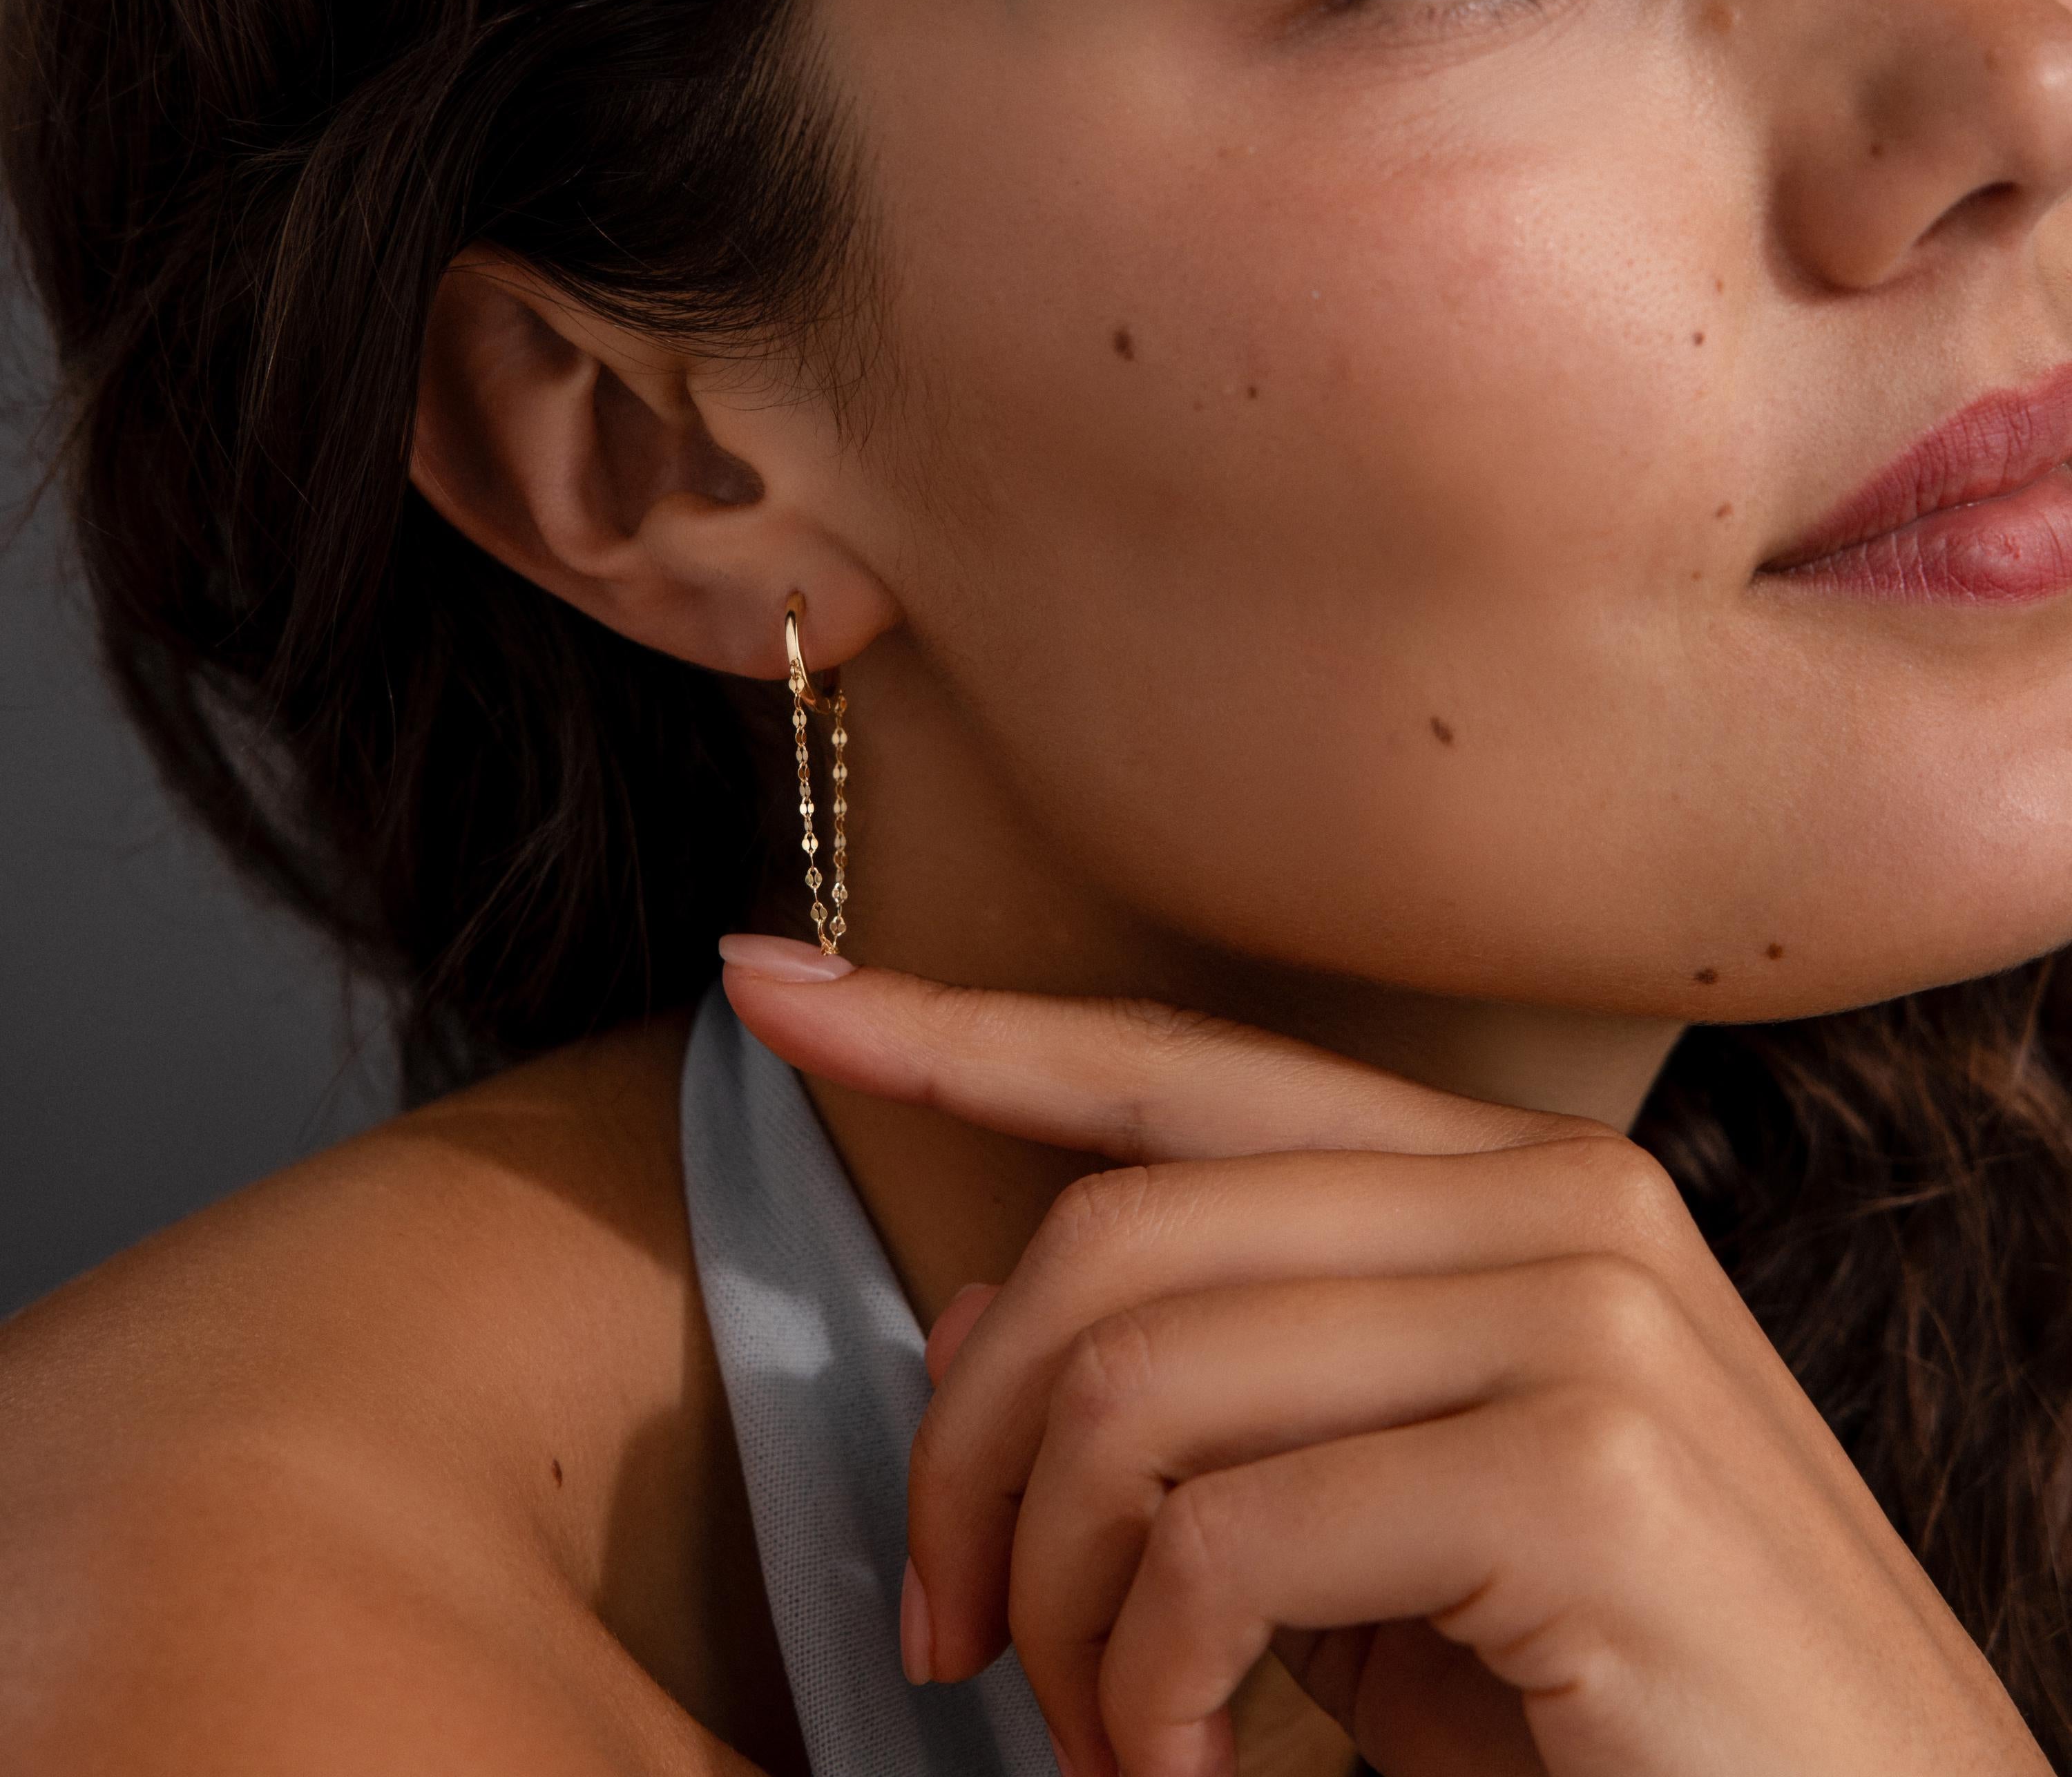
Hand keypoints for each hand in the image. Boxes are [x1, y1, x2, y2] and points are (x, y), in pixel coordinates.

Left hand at [723, 962, 2047, 1776]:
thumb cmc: (1608, 1700)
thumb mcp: (1378, 1526)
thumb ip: (1207, 1396)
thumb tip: (972, 1314)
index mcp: (1509, 1180)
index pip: (1172, 1073)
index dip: (956, 1025)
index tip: (772, 985)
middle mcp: (1556, 1204)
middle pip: (1115, 1237)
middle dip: (970, 1443)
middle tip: (945, 1631)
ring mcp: (1583, 1319)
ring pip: (1142, 1386)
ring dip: (1051, 1592)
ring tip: (1095, 1732)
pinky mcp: (1587, 1474)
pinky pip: (1225, 1541)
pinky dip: (1149, 1679)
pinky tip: (1192, 1771)